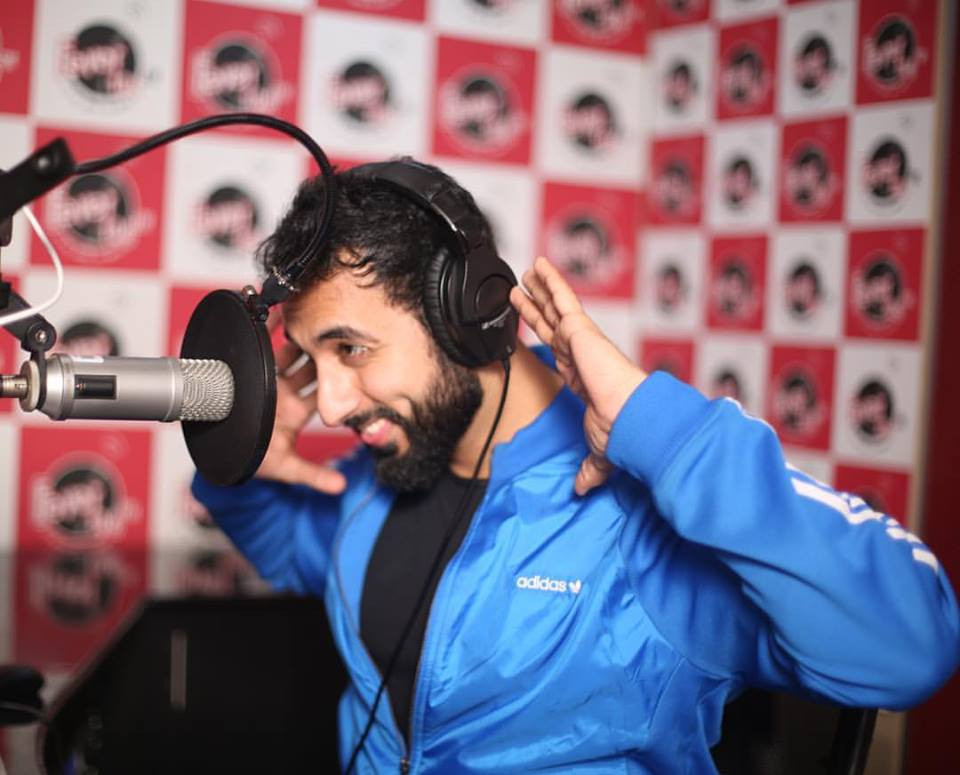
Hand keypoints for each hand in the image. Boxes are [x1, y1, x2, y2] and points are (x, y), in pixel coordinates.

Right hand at [256, 312, 346, 493]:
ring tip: (313, 320)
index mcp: (299, 410)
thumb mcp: (286, 469)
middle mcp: (287, 392)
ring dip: (300, 336)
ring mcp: (269, 380)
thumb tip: (341, 487)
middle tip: (337, 334)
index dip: (341, 379)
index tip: (355, 364)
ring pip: (289, 352)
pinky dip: (268, 329)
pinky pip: (261, 346)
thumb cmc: (253, 459)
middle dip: (323, 352)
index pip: (326, 391)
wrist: (220, 454)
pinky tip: (276, 315)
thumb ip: (314, 475)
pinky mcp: (249, 370)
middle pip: (311, 366)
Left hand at [510, 257, 646, 494]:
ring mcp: (580, 339)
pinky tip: (537, 266)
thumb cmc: (622, 430)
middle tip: (522, 291)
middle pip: (552, 325)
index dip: (546, 337)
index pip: (559, 351)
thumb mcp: (598, 452)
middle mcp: (580, 354)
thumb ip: (589, 468)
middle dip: (537, 308)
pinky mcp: (581, 329)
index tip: (537, 326)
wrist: (632, 417)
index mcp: (583, 376)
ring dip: (539, 290)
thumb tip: (582, 489)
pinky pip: (562, 299)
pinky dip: (550, 281)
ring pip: (554, 308)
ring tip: (524, 273)